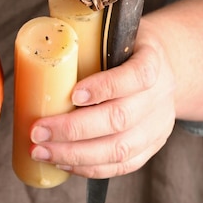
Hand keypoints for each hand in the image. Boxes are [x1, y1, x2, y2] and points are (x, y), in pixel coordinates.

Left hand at [28, 19, 175, 178]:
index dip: (105, 87)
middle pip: (120, 119)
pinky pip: (122, 165)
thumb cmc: (125, 49)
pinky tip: (62, 163)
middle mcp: (159, 95)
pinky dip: (89, 168)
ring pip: (120, 149)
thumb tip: (39, 48)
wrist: (165, 68)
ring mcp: (158, 125)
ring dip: (75, 155)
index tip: (73, 95)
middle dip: (73, 129)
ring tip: (41, 152)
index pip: (137, 75)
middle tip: (37, 131)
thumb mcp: (113, 34)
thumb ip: (85, 40)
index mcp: (152, 60)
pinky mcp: (152, 146)